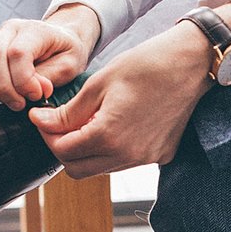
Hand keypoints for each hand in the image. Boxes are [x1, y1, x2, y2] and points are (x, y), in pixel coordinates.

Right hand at [0, 6, 101, 109]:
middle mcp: (11, 28)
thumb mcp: (70, 66)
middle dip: (5, 88)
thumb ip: (50, 77)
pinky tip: (1, 91)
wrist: (59, 41)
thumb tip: (31, 90)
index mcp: (35, 29)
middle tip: (22, 103)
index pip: (17, 53)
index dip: (23, 81)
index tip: (36, 95)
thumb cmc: (65, 53)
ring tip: (12, 98)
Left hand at [30, 22, 217, 177]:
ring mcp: (147, 158)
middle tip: (58, 123)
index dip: (46, 135)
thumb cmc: (145, 65)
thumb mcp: (98, 84)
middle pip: (77, 169)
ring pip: (100, 168)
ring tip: (86, 121)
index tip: (42, 118)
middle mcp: (129, 156)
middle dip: (62, 148)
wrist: (191, 63)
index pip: (62, 151)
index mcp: (109, 137)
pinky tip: (112, 125)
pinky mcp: (161, 155)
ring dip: (86, 151)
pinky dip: (110, 150)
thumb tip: (39, 122)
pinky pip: (124, 162)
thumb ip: (67, 112)